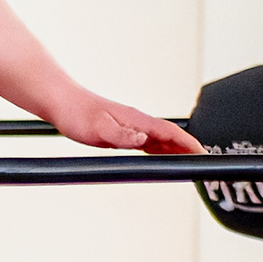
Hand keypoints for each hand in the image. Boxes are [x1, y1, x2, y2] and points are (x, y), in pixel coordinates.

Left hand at [53, 90, 201, 154]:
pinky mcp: (120, 129)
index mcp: (136, 119)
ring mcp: (129, 124)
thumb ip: (122, 136)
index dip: (188, 143)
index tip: (202, 152)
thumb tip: (143, 139)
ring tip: (186, 160)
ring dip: (174, 148)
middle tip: (201, 160)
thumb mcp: (99, 129)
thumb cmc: (76, 113)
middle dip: (187, 147)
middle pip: (169, 135)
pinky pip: (145, 140)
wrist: (61, 101)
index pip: (170, 132)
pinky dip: (157, 148)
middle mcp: (136, 120)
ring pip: (159, 137)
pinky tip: (158, 154)